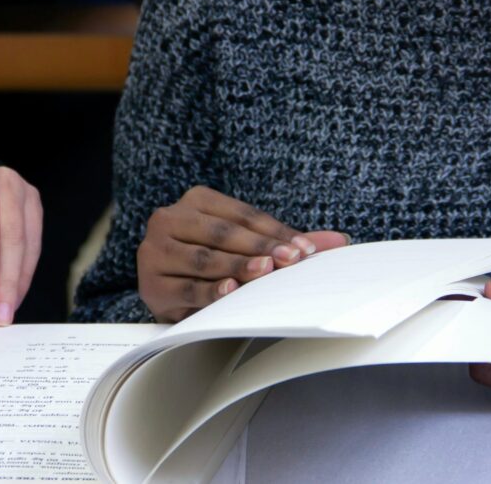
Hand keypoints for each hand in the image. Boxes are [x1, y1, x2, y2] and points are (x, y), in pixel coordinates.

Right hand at [138, 185, 347, 321]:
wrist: (166, 288)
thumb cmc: (213, 262)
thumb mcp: (245, 246)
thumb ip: (285, 242)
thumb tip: (339, 241)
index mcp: (195, 200)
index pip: (241, 215)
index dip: (274, 231)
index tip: (305, 249)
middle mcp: (169, 219)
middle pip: (223, 233)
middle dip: (261, 247)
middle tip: (292, 260)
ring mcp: (156, 251)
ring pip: (204, 259)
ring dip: (237, 266)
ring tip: (265, 271)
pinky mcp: (151, 285)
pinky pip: (186, 288)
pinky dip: (210, 291)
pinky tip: (230, 290)